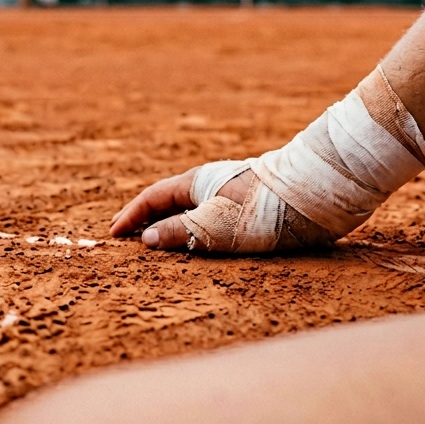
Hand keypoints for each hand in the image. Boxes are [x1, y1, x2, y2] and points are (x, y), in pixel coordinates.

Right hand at [109, 166, 249, 249]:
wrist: (311, 197)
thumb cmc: (260, 209)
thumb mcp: (213, 226)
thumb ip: (177, 232)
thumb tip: (145, 239)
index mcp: (197, 182)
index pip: (153, 197)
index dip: (131, 215)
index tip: (113, 234)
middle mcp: (211, 184)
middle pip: (169, 202)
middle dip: (145, 218)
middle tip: (125, 234)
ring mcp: (229, 194)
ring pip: (189, 210)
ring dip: (168, 224)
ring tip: (153, 242)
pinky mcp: (247, 207)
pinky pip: (207, 217)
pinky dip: (190, 229)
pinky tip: (194, 241)